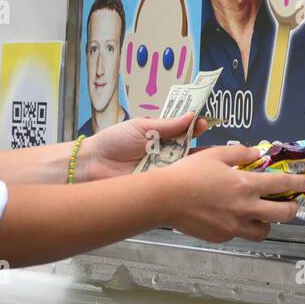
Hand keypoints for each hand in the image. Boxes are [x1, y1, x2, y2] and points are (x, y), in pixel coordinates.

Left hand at [76, 113, 207, 181]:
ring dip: (194, 166)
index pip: (185, 133)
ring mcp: (162, 173)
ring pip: (185, 169)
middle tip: (211, 147)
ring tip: (207, 162)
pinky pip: (174, 184)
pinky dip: (182, 181)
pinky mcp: (157, 188)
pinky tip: (192, 178)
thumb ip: (167, 125)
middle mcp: (165, 156)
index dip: (196, 129)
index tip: (203, 124)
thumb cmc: (113, 142)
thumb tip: (191, 115)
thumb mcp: (142, 127)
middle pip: (190, 153)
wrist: (92, 164)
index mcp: (161, 138)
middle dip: (202, 150)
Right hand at [161, 145, 304, 242]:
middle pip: (281, 214)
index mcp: (245, 185)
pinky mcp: (222, 236)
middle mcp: (244, 208)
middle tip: (290, 204)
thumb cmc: (188, 173)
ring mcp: (233, 226)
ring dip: (267, 222)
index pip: (280, 186)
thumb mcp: (215, 155)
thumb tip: (255, 153)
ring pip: (263, 231)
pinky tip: (231, 216)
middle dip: (292, 209)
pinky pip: (239, 234)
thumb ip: (239, 154)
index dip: (297, 184)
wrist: (165, 198)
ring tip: (261, 214)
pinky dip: (241, 226)